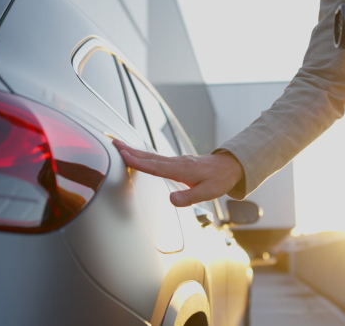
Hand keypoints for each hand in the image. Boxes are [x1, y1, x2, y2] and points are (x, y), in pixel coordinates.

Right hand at [113, 139, 243, 206]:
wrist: (230, 166)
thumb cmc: (219, 179)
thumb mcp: (208, 193)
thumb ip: (189, 198)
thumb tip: (171, 200)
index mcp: (182, 170)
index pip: (156, 167)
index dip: (139, 162)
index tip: (124, 155)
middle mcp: (177, 162)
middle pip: (150, 157)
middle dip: (131, 151)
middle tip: (114, 144)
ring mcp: (176, 161)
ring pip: (152, 155)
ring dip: (135, 151)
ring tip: (119, 146)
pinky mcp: (177, 162)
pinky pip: (157, 157)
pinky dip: (144, 155)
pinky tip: (138, 155)